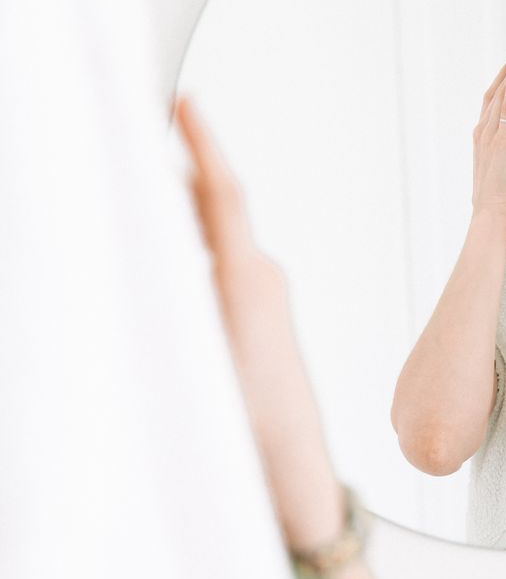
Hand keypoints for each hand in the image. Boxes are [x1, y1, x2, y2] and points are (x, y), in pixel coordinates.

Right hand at [174, 93, 346, 546]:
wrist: (297, 478)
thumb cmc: (248, 431)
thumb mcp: (192, 363)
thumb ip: (167, 304)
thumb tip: (139, 255)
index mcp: (249, 280)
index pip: (222, 194)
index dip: (202, 143)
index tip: (185, 100)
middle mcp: (263, 277)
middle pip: (211, 206)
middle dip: (174, 166)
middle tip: (136, 125)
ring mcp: (265, 296)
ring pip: (213, 234)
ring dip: (178, 207)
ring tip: (136, 178)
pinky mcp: (261, 317)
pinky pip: (220, 261)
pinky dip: (189, 242)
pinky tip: (163, 246)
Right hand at [470, 40, 505, 220]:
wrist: (490, 210)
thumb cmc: (497, 198)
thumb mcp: (499, 170)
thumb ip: (501, 157)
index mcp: (482, 137)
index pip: (493, 102)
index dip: (503, 82)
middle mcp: (482, 130)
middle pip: (496, 90)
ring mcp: (489, 132)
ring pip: (501, 92)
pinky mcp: (500, 137)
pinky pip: (505, 104)